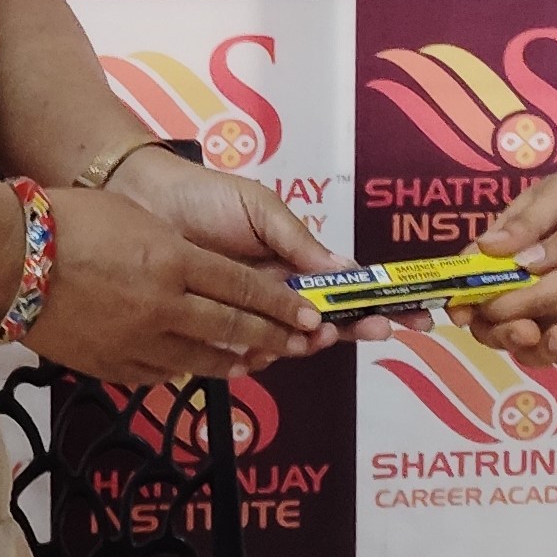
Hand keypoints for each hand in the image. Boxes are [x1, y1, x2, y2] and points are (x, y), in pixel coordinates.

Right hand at [21, 185, 326, 386]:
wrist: (9, 256)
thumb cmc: (69, 219)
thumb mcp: (135, 222)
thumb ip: (174, 250)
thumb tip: (196, 273)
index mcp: (174, 261)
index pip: (243, 287)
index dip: (280, 304)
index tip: (309, 315)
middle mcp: (164, 304)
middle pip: (231, 326)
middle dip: (272, 336)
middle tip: (302, 344)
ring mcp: (136, 340)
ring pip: (199, 358)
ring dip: (233, 360)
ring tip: (256, 362)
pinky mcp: (110, 364)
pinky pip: (157, 373)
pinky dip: (180, 369)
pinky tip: (190, 368)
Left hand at [109, 147, 389, 347]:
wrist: (143, 202)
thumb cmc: (206, 198)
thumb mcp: (262, 210)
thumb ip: (300, 243)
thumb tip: (350, 272)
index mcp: (295, 264)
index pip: (345, 290)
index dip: (378, 305)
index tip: (413, 319)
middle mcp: (275, 295)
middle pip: (324, 324)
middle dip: (347, 330)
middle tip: (351, 329)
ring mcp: (246, 316)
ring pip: (287, 343)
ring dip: (304, 343)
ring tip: (309, 333)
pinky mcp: (212, 332)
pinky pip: (243, 355)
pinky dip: (257, 357)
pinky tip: (260, 351)